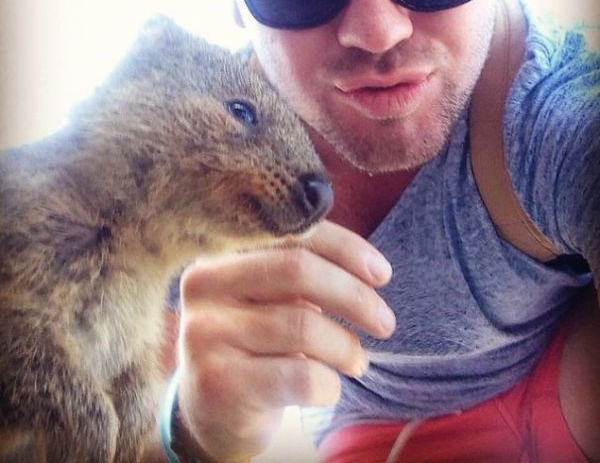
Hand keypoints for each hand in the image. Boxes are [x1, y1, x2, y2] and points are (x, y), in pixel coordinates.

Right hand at [175, 220, 394, 462]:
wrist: (213, 409)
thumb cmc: (257, 342)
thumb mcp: (272, 299)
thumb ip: (306, 273)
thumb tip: (372, 270)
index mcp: (221, 253)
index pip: (291, 234)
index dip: (344, 248)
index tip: (382, 273)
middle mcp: (203, 286)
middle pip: (297, 270)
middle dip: (354, 296)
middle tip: (385, 322)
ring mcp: (204, 334)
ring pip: (303, 326)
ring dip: (346, 347)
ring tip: (357, 360)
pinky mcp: (217, 383)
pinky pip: (300, 376)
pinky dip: (329, 384)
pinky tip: (327, 388)